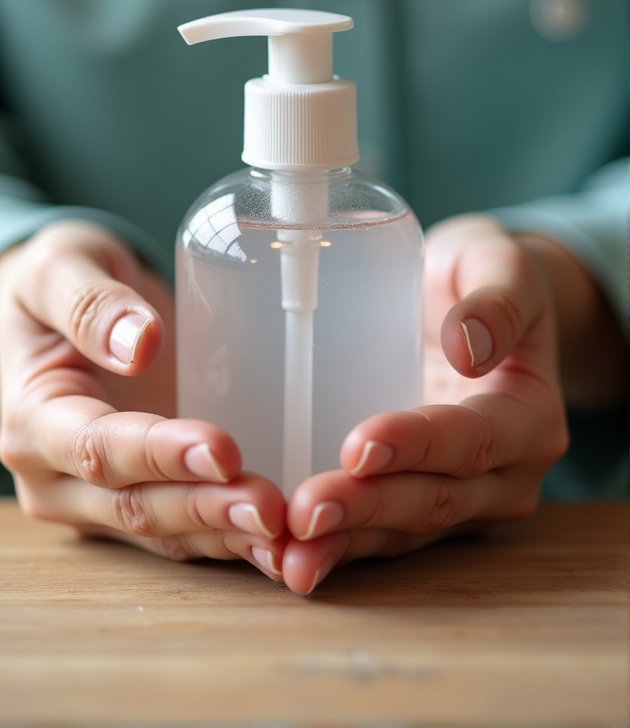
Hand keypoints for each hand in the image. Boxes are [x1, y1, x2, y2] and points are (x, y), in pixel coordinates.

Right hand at [0, 221, 285, 577]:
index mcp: (33, 420)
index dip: (161, 454)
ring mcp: (94, 502)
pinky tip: (280, 543)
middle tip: (270, 507)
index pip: (98, 448)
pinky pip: (185, 533)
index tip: (223, 449)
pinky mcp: (138, 502)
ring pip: (163, 534)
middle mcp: (55, 477)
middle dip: (204, 509)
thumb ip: (90, 302)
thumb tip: (139, 343)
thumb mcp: (61, 267)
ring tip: (284, 535)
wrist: (61, 308)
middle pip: (133, 506)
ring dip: (224, 537)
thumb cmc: (60, 281)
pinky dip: (231, 541)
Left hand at [282, 215, 568, 593]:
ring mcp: (464, 501)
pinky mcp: (421, 508)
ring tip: (290, 552)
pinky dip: (337, 547)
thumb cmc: (482, 277)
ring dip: (345, 542)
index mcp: (529, 417)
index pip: (474, 439)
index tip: (359, 445)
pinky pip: (381, 535)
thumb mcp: (499, 265)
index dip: (418, 446)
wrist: (477, 308)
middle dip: (367, 508)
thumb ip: (495, 301)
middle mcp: (504, 474)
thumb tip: (466, 348)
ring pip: (403, 532)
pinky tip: (290, 555)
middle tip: (305, 511)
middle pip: (434, 499)